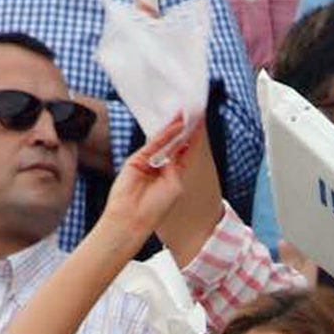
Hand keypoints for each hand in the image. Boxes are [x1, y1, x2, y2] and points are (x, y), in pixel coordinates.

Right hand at [101, 117, 194, 245]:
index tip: (200, 126)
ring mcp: (148, 162)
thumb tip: (177, 147)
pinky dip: (165, 134)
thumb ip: (176, 165)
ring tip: (186, 115)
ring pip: (163, 141)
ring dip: (175, 128)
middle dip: (184, 130)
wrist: (132, 218)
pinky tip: (175, 126)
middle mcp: (161, 168)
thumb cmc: (155, 209)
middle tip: (194, 114)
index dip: (192, 139)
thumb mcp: (174, 185)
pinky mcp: (137, 159)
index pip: (184, 153)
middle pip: (174, 144)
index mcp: (173, 176)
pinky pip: (153, 144)